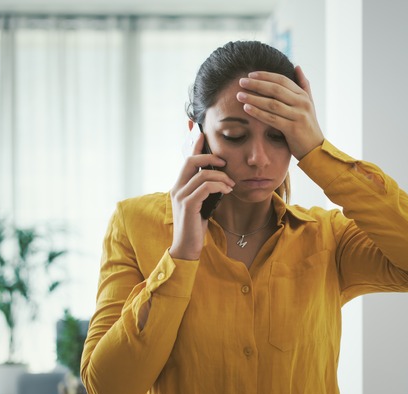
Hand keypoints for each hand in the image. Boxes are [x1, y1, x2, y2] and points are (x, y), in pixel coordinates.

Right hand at [168, 125, 234, 259]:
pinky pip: (205, 187)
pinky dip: (219, 186)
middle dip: (210, 157)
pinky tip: (227, 191)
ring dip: (221, 177)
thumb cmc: (196, 226)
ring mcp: (180, 196)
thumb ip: (206, 190)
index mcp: (180, 186)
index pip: (187, 160)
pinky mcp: (188, 205)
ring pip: (202, 175)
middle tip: (225, 162)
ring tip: (231, 185)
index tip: (202, 133)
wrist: (187, 247)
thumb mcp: (202, 203)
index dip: (195, 145)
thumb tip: (220, 178)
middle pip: (190, 161)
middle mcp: (177, 188)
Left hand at [236, 65, 323, 158]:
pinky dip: (258, 113)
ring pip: (272, 104)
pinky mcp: (292, 129)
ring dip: (254, 98)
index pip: (282, 80)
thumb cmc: (308, 126)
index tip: (250, 74)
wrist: (315, 149)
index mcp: (303, 96)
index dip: (265, 76)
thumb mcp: (309, 104)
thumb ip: (303, 85)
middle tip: (241, 82)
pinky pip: (272, 119)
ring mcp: (298, 116)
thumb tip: (297, 66)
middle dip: (256, 84)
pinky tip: (246, 109)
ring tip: (240, 95)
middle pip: (275, 89)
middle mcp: (302, 103)